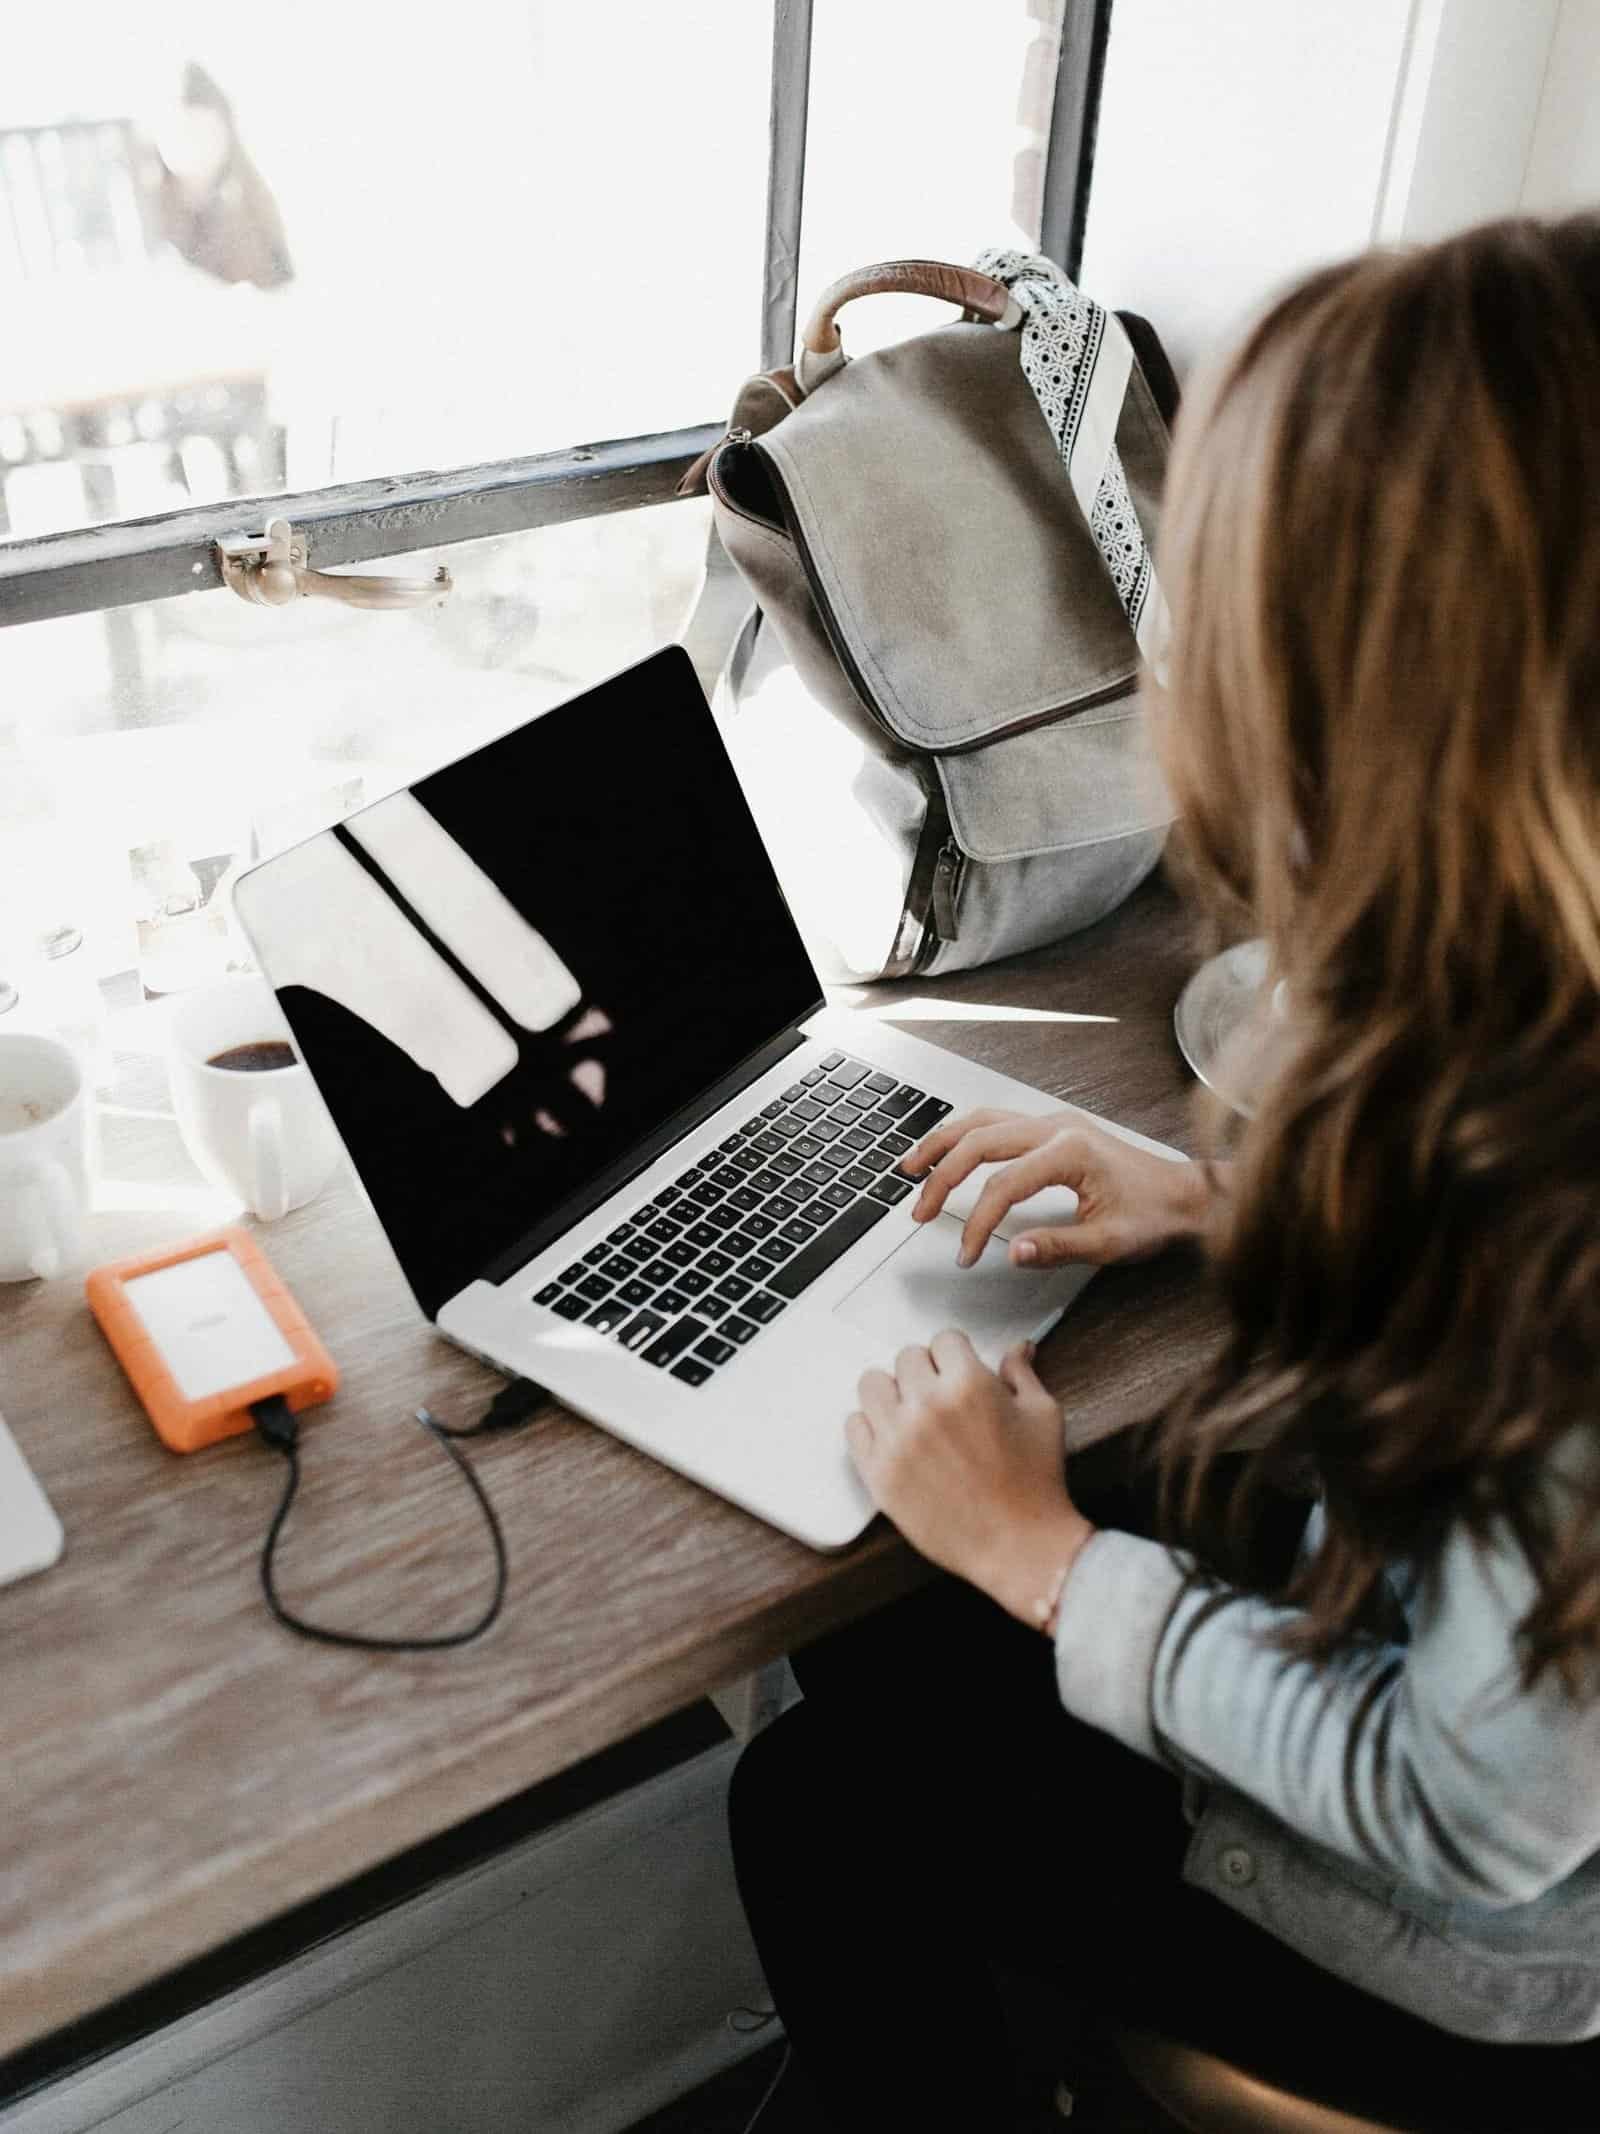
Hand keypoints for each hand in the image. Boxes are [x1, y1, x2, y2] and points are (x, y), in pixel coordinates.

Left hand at [846, 1332, 1093, 1627]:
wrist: (1019, 1546)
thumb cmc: (1036, 1483)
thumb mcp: (1042, 1416)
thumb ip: (1021, 1374)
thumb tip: (1019, 1347)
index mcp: (968, 1385)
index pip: (944, 1339)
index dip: (956, 1355)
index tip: (959, 1371)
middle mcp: (927, 1406)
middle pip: (906, 1358)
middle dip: (926, 1371)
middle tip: (941, 1396)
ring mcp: (897, 1439)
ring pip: (872, 1384)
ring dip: (893, 1393)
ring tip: (912, 1413)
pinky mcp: (878, 1472)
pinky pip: (854, 1426)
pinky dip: (871, 1427)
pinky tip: (895, 1438)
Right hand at [902, 1109, 1209, 1271]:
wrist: (1185, 1194)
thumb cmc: (1154, 1215)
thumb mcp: (1110, 1243)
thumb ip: (1058, 1247)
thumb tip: (1012, 1252)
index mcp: (1070, 1152)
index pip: (1003, 1185)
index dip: (977, 1223)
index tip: (966, 1254)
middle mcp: (1057, 1127)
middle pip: (979, 1141)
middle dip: (942, 1178)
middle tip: (920, 1212)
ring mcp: (1054, 1122)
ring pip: (982, 1121)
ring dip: (943, 1143)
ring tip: (911, 1167)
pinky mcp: (1054, 1127)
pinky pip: (997, 1121)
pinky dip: (965, 1135)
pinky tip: (948, 1150)